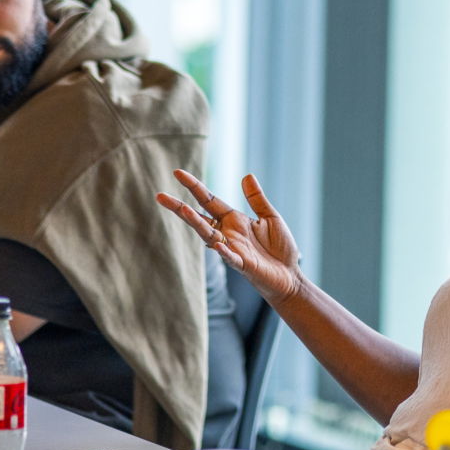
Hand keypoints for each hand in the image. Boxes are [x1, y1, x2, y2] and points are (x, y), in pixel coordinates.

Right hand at [155, 170, 305, 304]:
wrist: (290, 276)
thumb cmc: (279, 248)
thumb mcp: (270, 217)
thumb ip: (256, 199)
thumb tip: (246, 175)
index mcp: (233, 220)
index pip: (209, 201)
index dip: (194, 187)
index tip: (177, 173)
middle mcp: (227, 234)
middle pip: (199, 218)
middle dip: (180, 207)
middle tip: (160, 196)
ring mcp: (232, 249)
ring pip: (209, 235)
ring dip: (196, 223)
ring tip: (183, 209)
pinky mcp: (243, 265)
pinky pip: (230, 257)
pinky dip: (223, 251)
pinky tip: (216, 244)